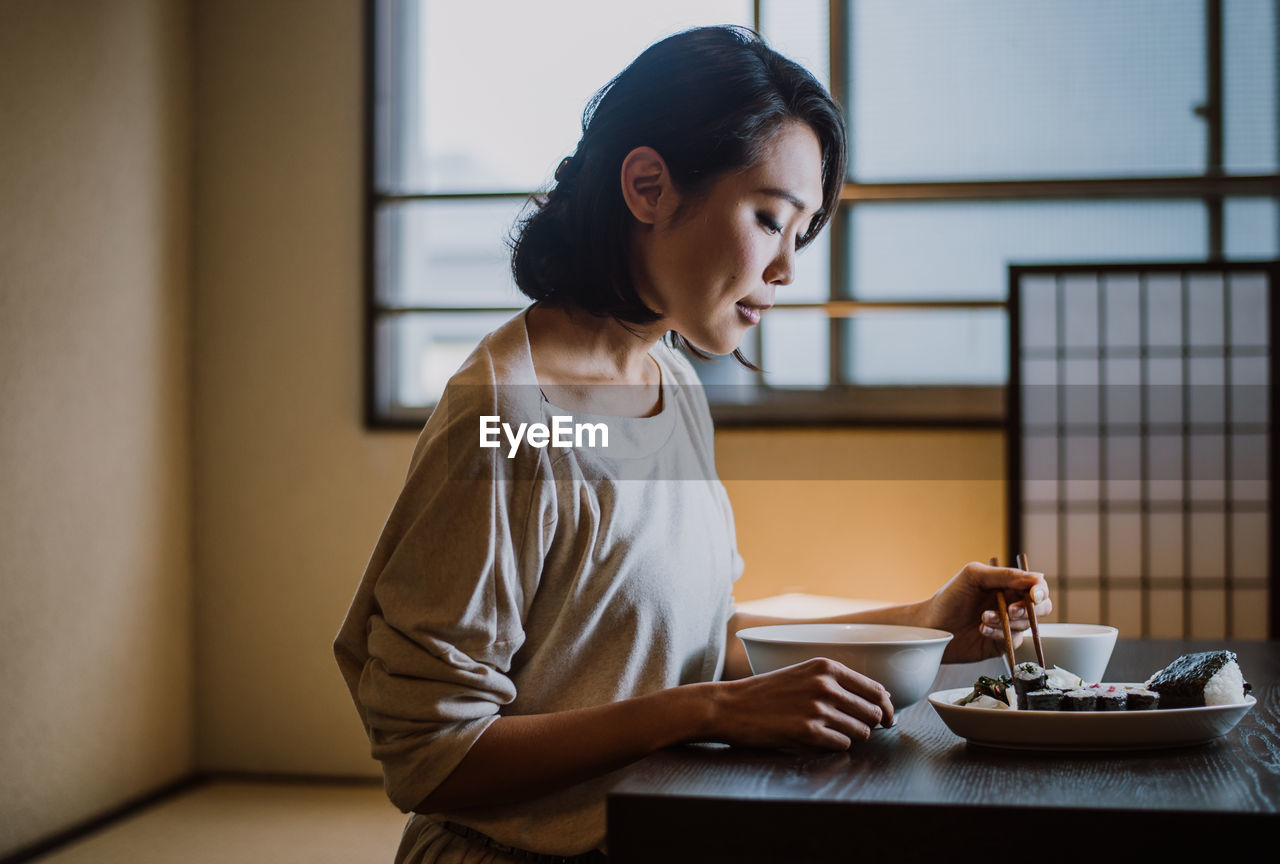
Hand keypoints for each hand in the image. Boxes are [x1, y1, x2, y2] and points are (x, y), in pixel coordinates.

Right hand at [706, 658, 893, 750]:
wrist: (730, 706)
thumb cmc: (766, 692)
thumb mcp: (802, 673)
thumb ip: (837, 682)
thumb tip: (878, 698)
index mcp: (826, 667)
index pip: (876, 689)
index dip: (887, 707)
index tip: (888, 718)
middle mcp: (825, 685)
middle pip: (872, 713)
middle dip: (869, 724)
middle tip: (856, 729)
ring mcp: (817, 709)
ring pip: (861, 732)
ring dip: (851, 736)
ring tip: (829, 732)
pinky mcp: (808, 733)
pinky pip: (841, 745)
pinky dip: (834, 746)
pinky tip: (816, 739)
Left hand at [917, 561, 1051, 663]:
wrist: (931, 626)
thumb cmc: (949, 598)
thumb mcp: (974, 576)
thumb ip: (1004, 575)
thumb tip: (1036, 578)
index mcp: (1007, 585)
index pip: (1035, 586)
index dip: (1040, 591)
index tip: (1034, 596)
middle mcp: (1011, 604)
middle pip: (1041, 608)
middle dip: (1029, 610)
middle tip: (1011, 611)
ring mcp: (1008, 625)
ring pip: (1026, 625)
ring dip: (1006, 622)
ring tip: (982, 618)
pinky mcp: (1002, 643)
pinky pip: (1013, 641)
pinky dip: (999, 634)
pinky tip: (982, 629)